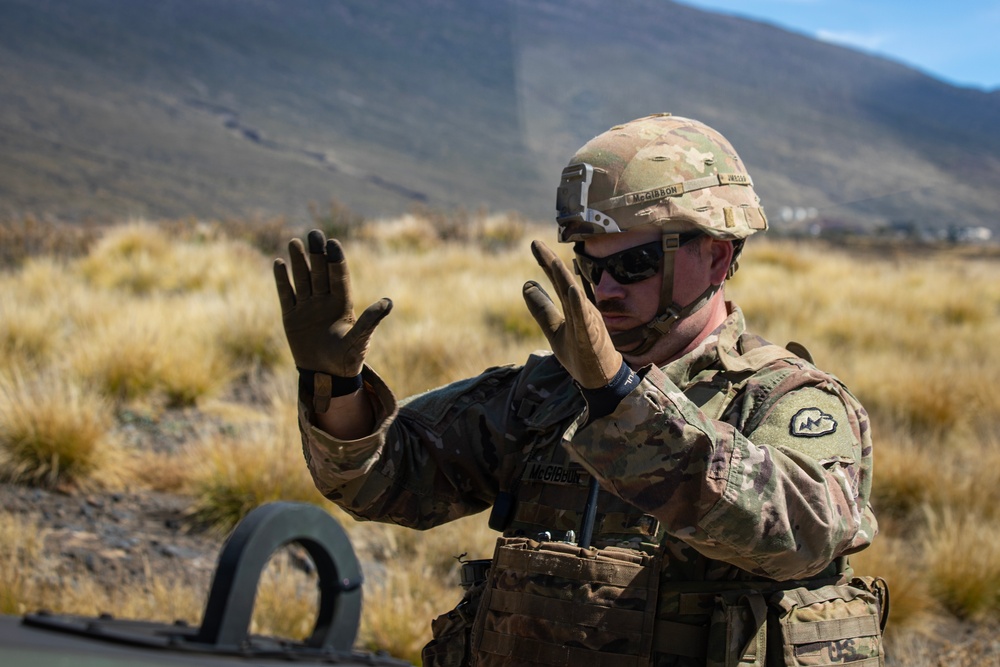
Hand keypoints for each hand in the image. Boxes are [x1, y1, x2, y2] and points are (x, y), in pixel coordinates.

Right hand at [273, 230, 391, 377]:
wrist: (326, 376)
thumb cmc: (348, 359)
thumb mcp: (360, 340)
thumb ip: (370, 320)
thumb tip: (388, 302)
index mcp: (343, 303)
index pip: (338, 277)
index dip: (335, 260)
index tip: (333, 243)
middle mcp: (325, 300)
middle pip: (319, 272)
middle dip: (316, 254)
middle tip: (314, 234)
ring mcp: (307, 307)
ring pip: (302, 279)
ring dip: (298, 261)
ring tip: (294, 242)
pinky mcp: (291, 316)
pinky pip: (286, 294)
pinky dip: (282, 280)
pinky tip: (279, 263)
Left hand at [522, 240, 622, 388]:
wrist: (600, 378)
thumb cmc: (580, 353)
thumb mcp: (554, 330)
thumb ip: (542, 309)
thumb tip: (526, 285)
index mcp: (573, 307)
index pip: (558, 281)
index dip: (547, 263)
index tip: (534, 244)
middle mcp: (581, 310)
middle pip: (565, 283)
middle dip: (551, 263)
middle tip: (536, 244)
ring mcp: (587, 323)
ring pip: (575, 298)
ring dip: (565, 280)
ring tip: (553, 262)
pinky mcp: (591, 338)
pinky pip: (584, 320)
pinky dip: (579, 306)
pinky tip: (573, 291)